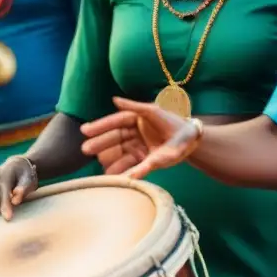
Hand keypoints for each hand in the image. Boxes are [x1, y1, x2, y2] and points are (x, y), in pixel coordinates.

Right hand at [0, 156, 38, 220]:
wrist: (16, 165)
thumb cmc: (25, 173)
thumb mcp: (29, 178)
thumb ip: (23, 189)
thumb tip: (15, 202)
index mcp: (5, 173)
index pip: (4, 192)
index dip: (5, 205)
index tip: (8, 218)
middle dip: (2, 207)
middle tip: (12, 213)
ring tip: (7, 208)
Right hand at [80, 97, 201, 178]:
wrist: (192, 137)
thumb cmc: (173, 121)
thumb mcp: (153, 111)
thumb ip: (134, 106)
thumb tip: (114, 99)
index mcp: (135, 121)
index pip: (115, 123)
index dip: (100, 126)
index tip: (85, 130)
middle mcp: (134, 136)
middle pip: (114, 140)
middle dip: (100, 144)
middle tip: (86, 149)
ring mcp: (140, 149)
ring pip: (121, 155)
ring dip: (111, 161)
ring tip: (101, 166)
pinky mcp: (148, 162)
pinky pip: (135, 167)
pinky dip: (127, 172)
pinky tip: (117, 177)